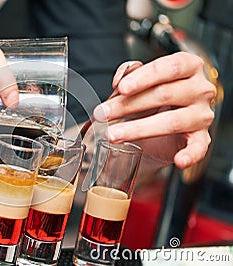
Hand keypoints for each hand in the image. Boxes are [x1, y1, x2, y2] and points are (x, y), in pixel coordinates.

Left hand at [93, 52, 215, 168]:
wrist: (160, 126)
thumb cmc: (151, 99)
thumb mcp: (138, 82)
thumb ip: (129, 74)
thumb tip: (120, 79)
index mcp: (188, 67)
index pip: (169, 67)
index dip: (144, 77)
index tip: (121, 88)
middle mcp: (200, 89)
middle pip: (165, 94)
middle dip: (128, 105)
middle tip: (103, 113)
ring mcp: (202, 115)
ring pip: (173, 121)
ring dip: (138, 129)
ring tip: (114, 135)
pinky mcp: (201, 138)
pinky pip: (199, 148)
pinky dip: (190, 155)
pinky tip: (178, 160)